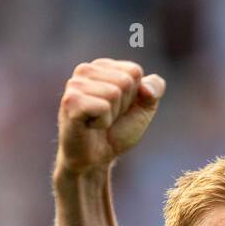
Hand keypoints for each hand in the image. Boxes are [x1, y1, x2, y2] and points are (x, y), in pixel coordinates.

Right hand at [56, 59, 164, 179]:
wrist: (95, 159)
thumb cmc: (116, 132)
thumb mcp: (143, 109)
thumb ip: (154, 91)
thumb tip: (146, 88)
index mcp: (102, 66)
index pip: (134, 71)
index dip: (134, 96)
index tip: (118, 109)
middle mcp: (85, 70)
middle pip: (125, 81)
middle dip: (123, 106)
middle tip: (107, 118)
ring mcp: (75, 84)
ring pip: (114, 93)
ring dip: (112, 115)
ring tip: (98, 122)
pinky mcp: (70, 101)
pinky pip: (103, 107)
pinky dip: (103, 122)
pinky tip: (89, 125)